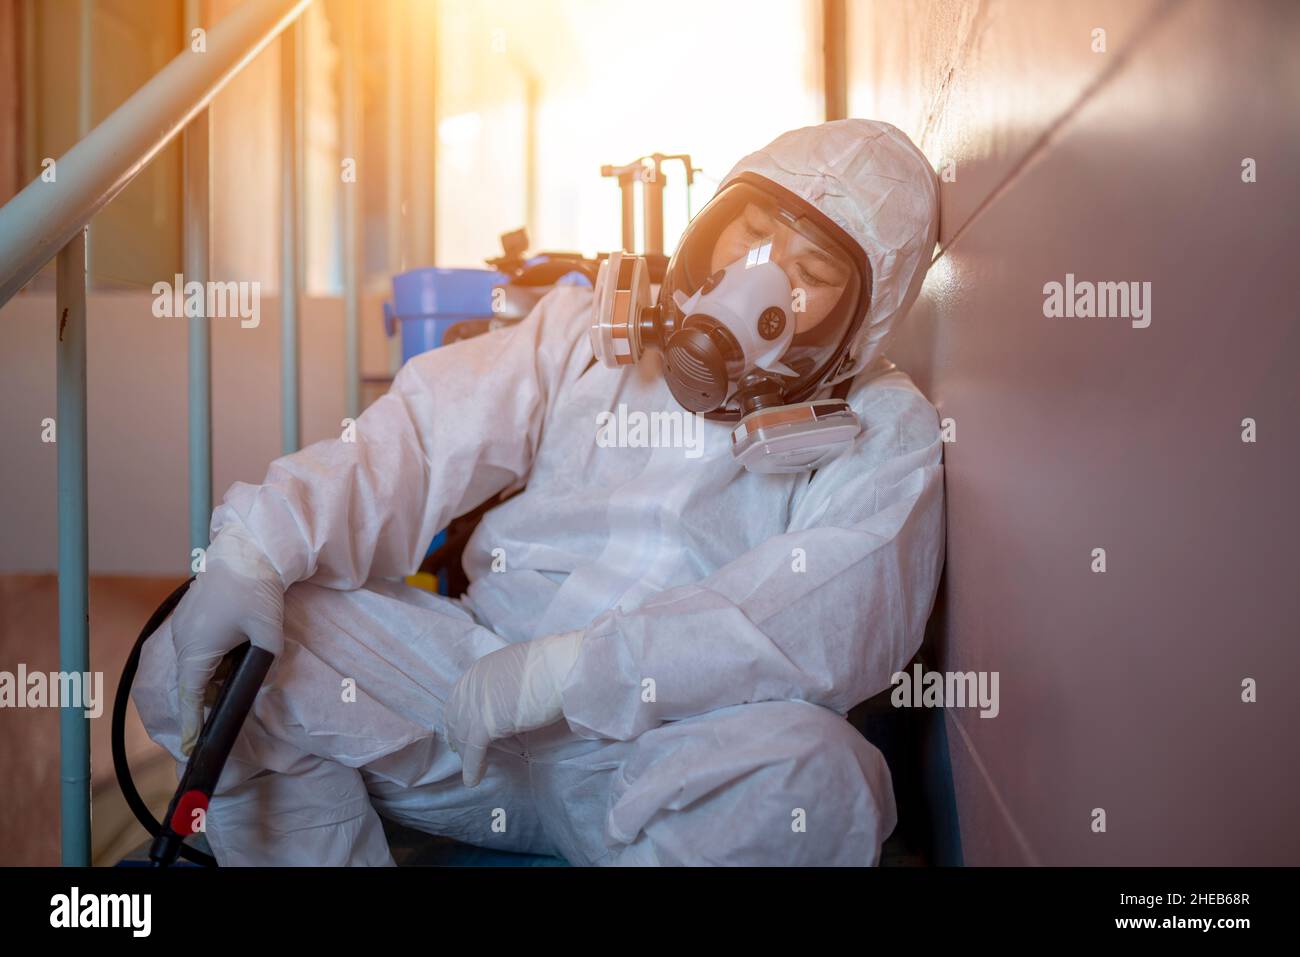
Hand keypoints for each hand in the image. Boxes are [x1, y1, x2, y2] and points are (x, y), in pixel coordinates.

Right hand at [171, 525, 284, 754]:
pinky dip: (212, 659)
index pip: (191, 697)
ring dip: (212, 677)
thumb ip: (267, 662)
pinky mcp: (190, 616)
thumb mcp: (268, 632)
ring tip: (235, 680)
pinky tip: (233, 655)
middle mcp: (183, 641)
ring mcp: (183, 627)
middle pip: (193, 683)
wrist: (246, 548)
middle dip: (207, 701)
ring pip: (195, 665)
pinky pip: (197, 648)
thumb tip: (267, 681)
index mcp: (196, 650)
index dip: (192, 724)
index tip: (191, 747)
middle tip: (221, 719)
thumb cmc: (256, 589)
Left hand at [444, 630, 583, 786]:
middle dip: (458, 736)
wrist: (561, 667)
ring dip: (466, 755)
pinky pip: (474, 751)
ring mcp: (476, 705)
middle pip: (456, 717)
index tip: (462, 729)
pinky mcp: (485, 724)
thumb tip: (511, 697)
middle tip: (462, 752)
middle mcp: (472, 685)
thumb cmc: (553, 665)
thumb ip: (508, 683)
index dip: (460, 715)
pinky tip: (473, 780)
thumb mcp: (521, 669)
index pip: (460, 697)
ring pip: (463, 736)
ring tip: (473, 770)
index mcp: (481, 670)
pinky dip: (472, 767)